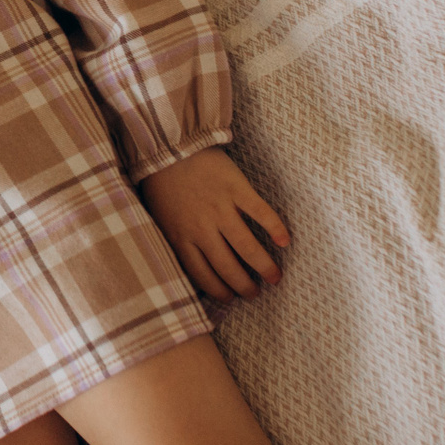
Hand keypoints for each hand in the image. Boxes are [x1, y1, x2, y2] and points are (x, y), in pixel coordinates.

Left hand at [140, 147, 290, 301]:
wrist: (167, 145)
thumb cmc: (160, 182)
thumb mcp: (158, 217)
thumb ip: (174, 240)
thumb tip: (187, 265)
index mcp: (180, 236)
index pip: (202, 274)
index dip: (219, 290)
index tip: (231, 299)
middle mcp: (202, 227)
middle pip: (228, 266)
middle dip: (245, 285)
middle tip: (256, 293)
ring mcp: (220, 208)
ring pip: (247, 247)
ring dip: (264, 266)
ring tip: (276, 277)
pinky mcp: (236, 189)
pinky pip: (260, 213)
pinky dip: (275, 228)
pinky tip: (285, 241)